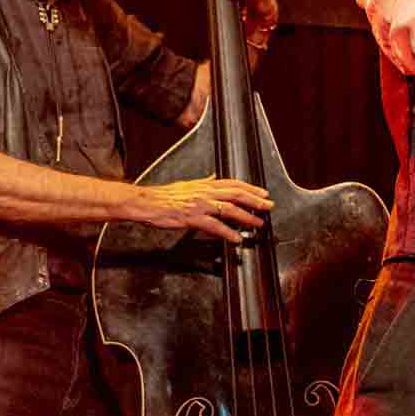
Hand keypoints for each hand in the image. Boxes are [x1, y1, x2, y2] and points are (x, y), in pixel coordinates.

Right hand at [134, 176, 274, 243]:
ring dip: (246, 216)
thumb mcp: (187, 184)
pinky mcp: (192, 217)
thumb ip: (204, 182)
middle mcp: (205, 192)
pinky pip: (214, 226)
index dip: (251, 188)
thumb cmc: (164, 196)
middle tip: (268, 206)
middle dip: (255, 201)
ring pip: (229, 209)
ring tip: (258, 223)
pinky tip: (236, 238)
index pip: (233, 183)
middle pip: (236, 194)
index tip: (263, 193)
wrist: (146, 202)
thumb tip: (215, 176)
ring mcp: (200, 205)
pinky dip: (227, 233)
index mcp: (205, 185)